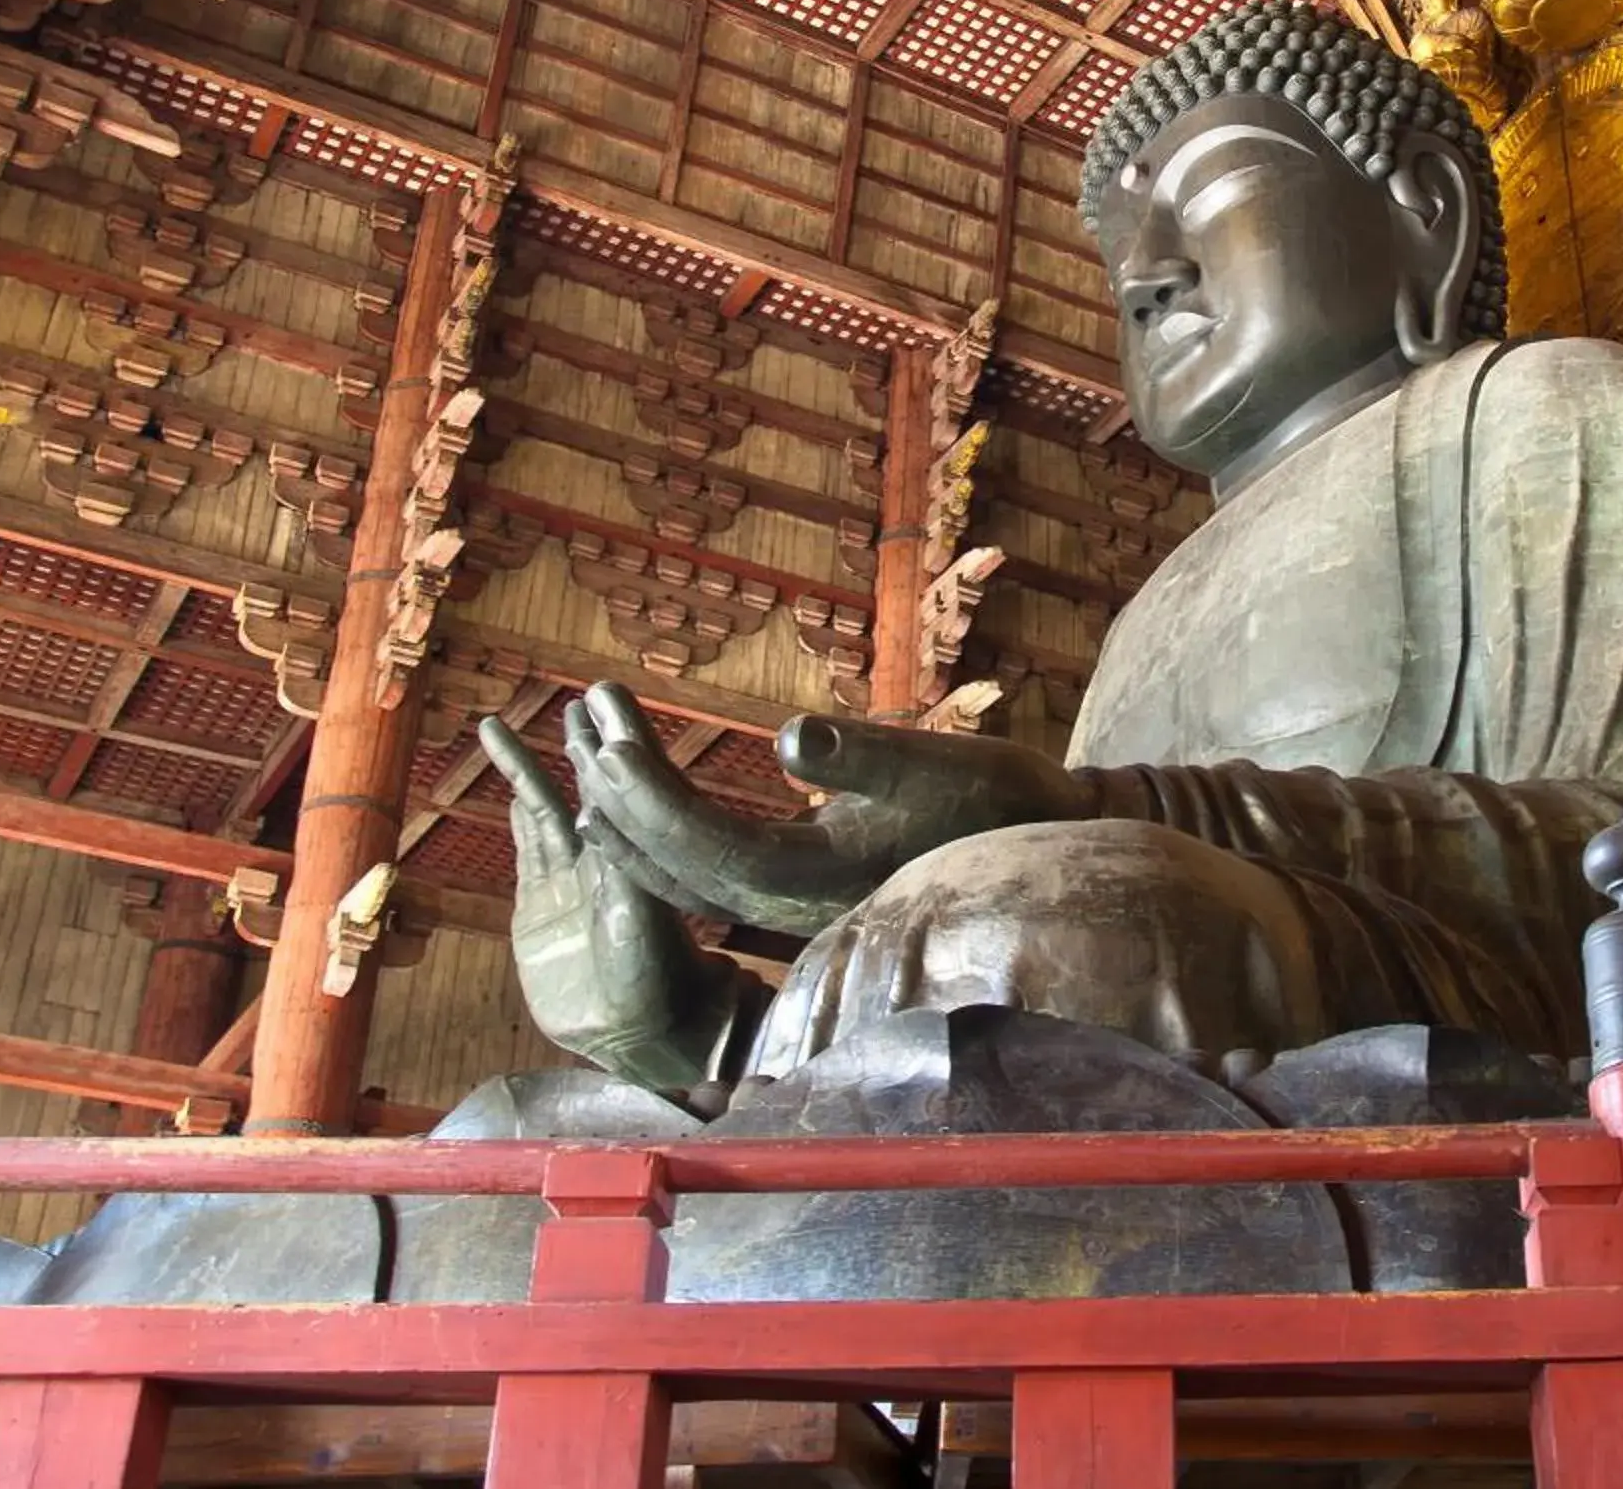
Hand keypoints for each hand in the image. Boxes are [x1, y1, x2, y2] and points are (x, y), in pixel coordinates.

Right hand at [479, 708, 739, 1091]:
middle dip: (581, 741)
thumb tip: (603, 858)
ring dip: (531, 768)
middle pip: (590, 787)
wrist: (628, 1040)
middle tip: (574, 696)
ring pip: (546, 808)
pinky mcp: (539, 906)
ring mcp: (570, 880)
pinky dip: (520, 813)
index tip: (606, 701)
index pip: (628, 789)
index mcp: (634, 861)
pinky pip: (530, 846)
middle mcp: (603, 862)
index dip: (620, 745)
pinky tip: (513, 786)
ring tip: (500, 726)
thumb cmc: (651, 997)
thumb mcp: (641, 946)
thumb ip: (624, 904)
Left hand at [557, 683, 1092, 935]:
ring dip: (634, 807)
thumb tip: (790, 736)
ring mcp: (788, 901)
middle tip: (581, 718)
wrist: (1041, 839)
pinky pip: (707, 864)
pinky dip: (666, 825)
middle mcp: (787, 903)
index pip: (704, 843)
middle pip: (677, 858)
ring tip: (590, 744)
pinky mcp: (796, 885)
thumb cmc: (994, 798)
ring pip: (684, 866)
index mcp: (812, 880)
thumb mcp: (938, 763)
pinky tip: (640, 793)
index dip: (650, 794)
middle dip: (623, 792)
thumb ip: (862, 755)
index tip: (607, 736)